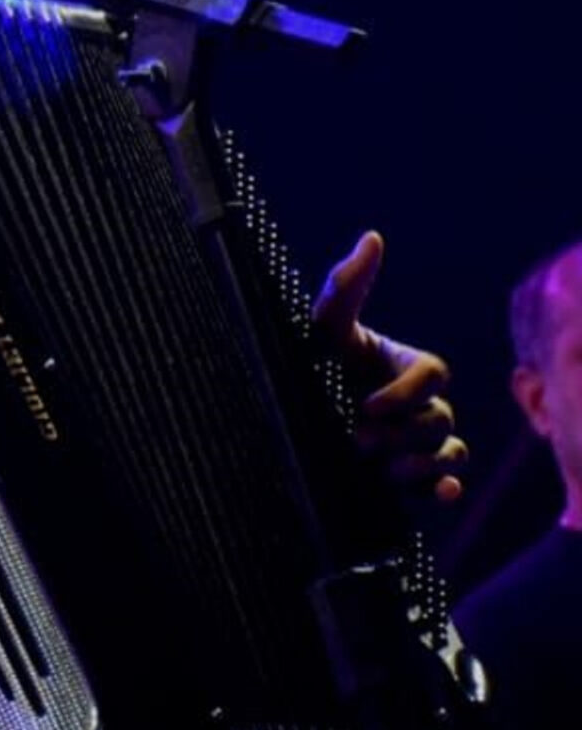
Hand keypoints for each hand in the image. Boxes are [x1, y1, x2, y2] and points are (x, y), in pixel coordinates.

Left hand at [312, 231, 468, 502]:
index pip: (433, 373)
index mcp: (405, 365)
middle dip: (403, 431)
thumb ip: (345, 288)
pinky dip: (442, 489)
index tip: (368, 404)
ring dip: (419, 462)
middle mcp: (417, 403)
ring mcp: (417, 442)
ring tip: (380, 467)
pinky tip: (433, 492)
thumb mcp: (321, 330)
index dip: (407, 391)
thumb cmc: (308, 365)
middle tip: (358, 440)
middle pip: (440, 418)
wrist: (280, 419)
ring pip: (449, 451)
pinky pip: (446, 484)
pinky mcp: (411, 477)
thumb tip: (372, 237)